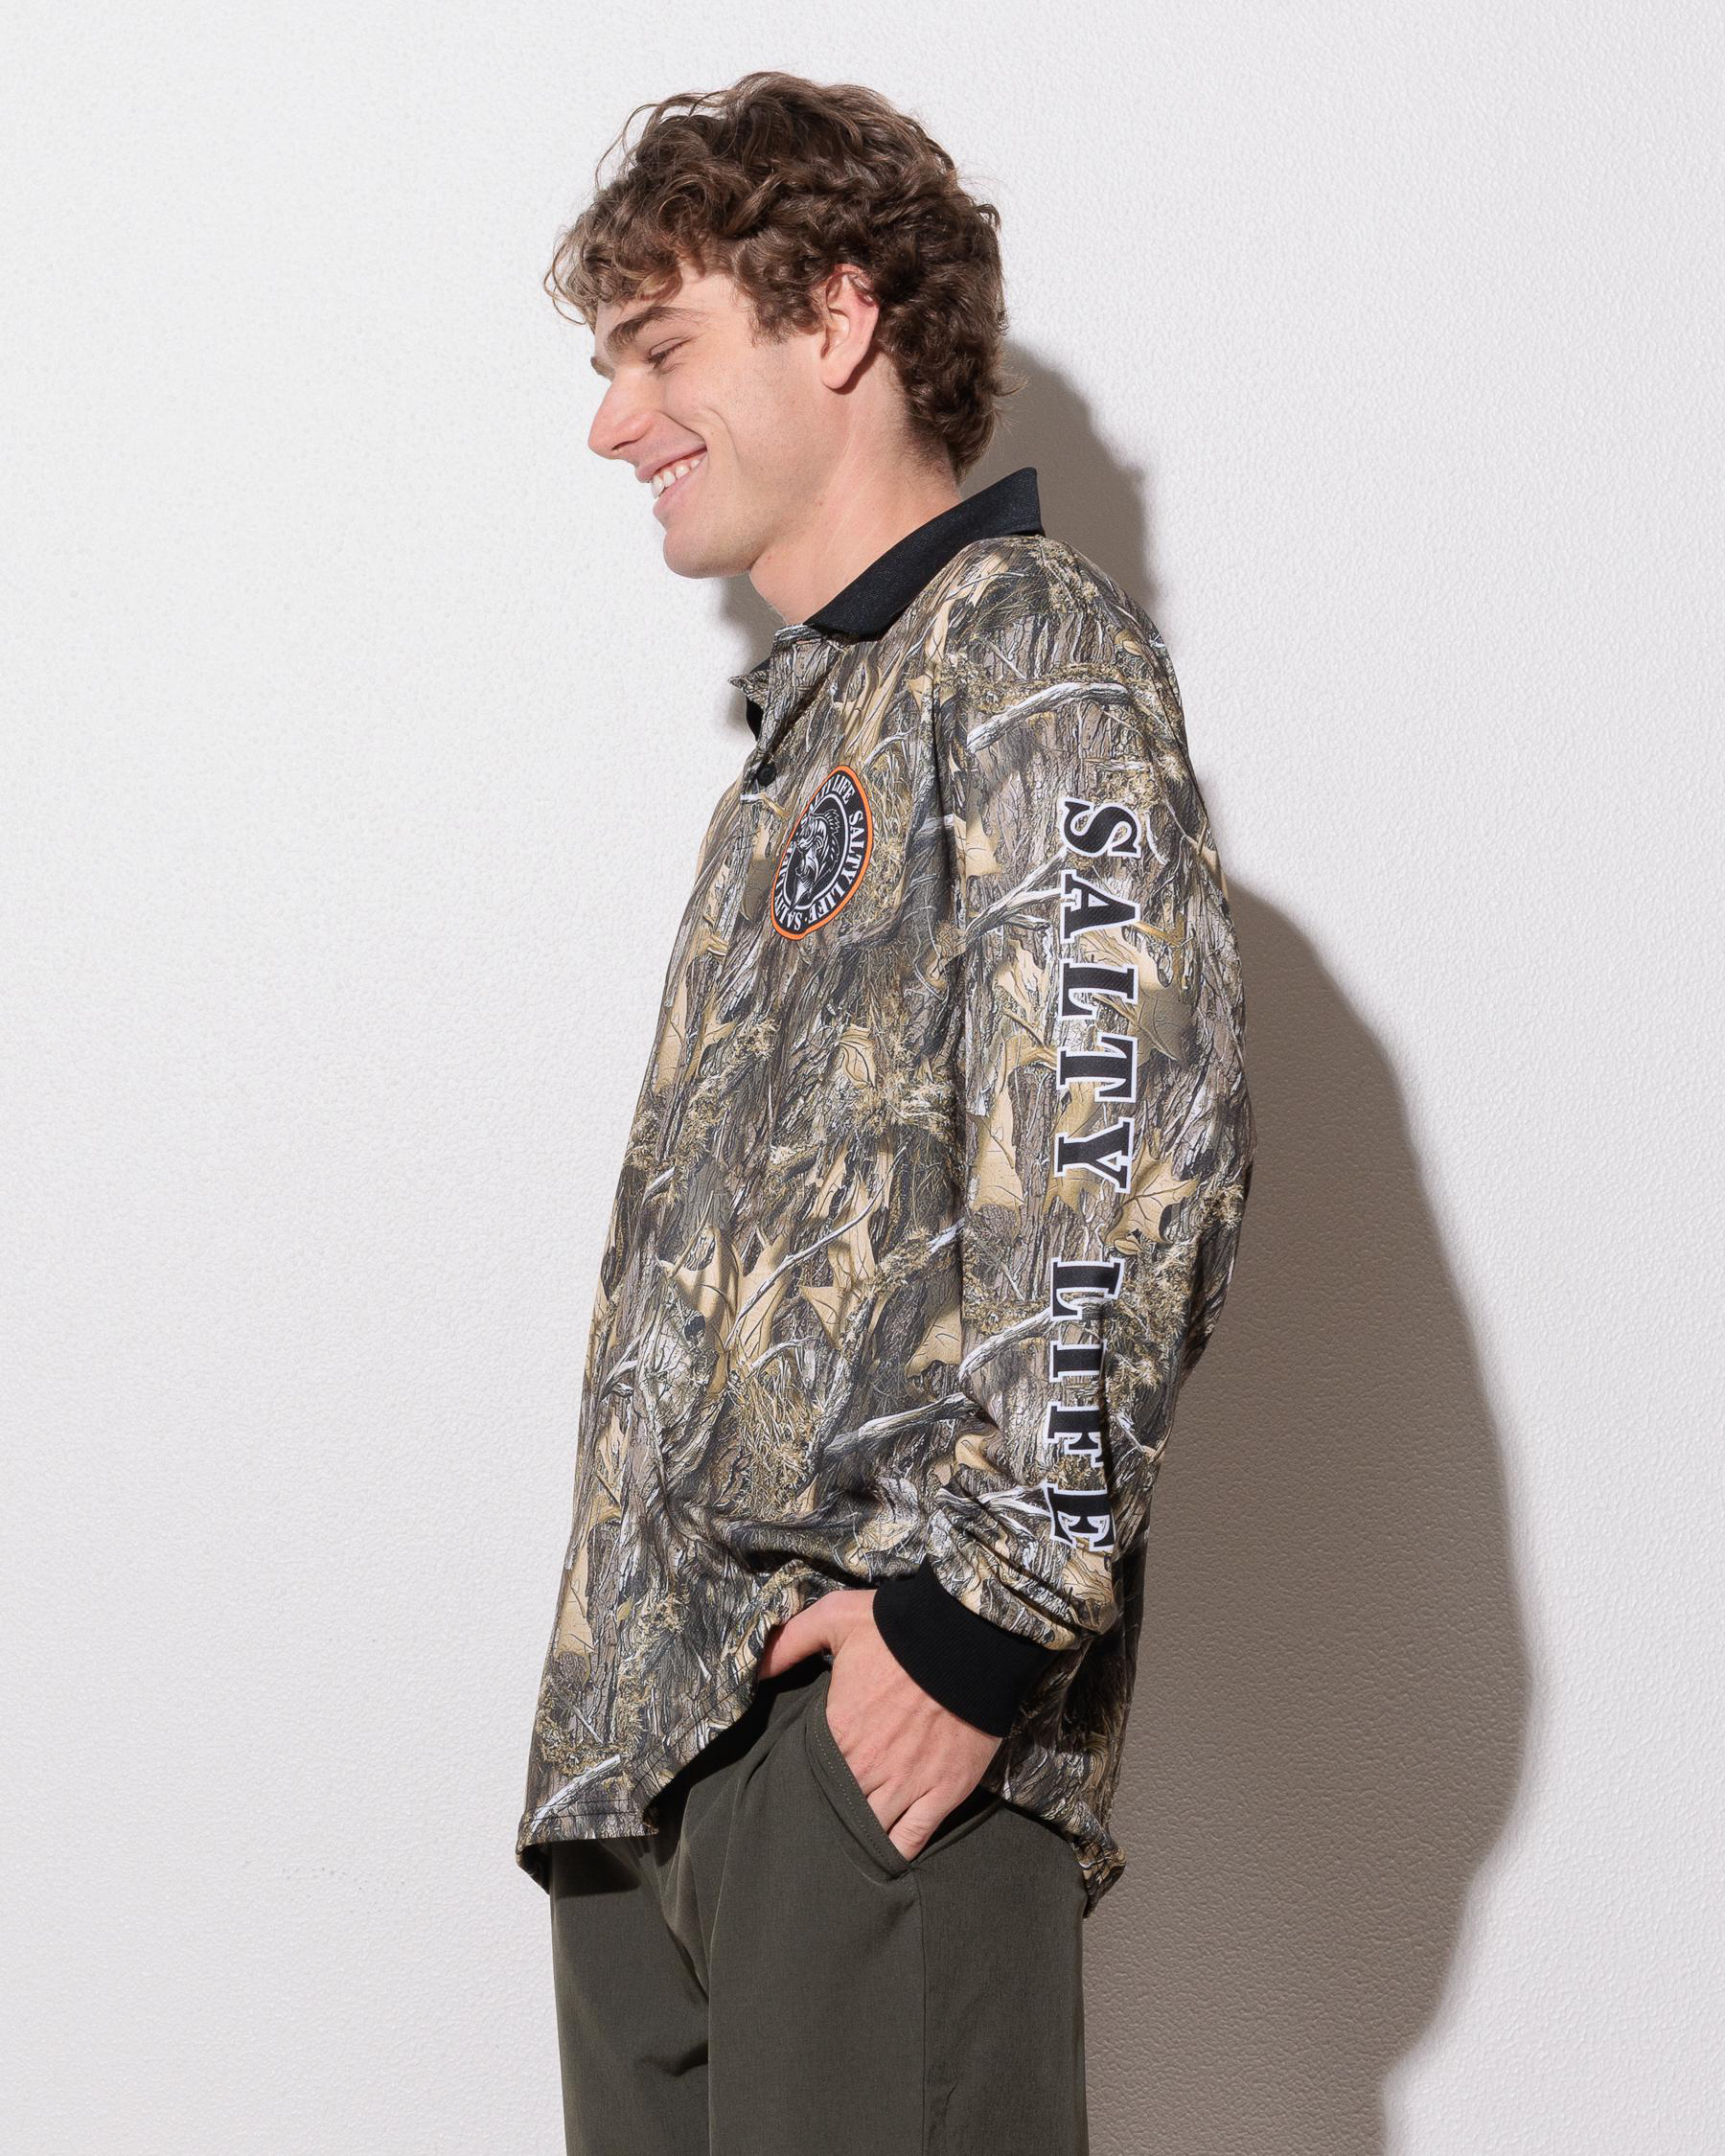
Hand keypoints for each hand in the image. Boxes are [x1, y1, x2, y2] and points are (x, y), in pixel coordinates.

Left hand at [756, 1588, 1001, 1862]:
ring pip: (870, 1830)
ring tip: (849, 1841)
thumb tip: (755, 1671)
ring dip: (858, 1836)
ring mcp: (907, 1784)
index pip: (808, 1772)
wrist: (969, 1636)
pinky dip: (896, 1852)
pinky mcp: (943, 1793)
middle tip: (824, 1814)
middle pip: (836, 1806)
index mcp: (838, 1730)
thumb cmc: (900, 1627)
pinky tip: (884, 1857)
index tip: (804, 1778)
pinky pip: (913, 1839)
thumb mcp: (835, 1617)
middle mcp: (868, 1766)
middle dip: (828, 1812)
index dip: (805, 1778)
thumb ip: (789, 1642)